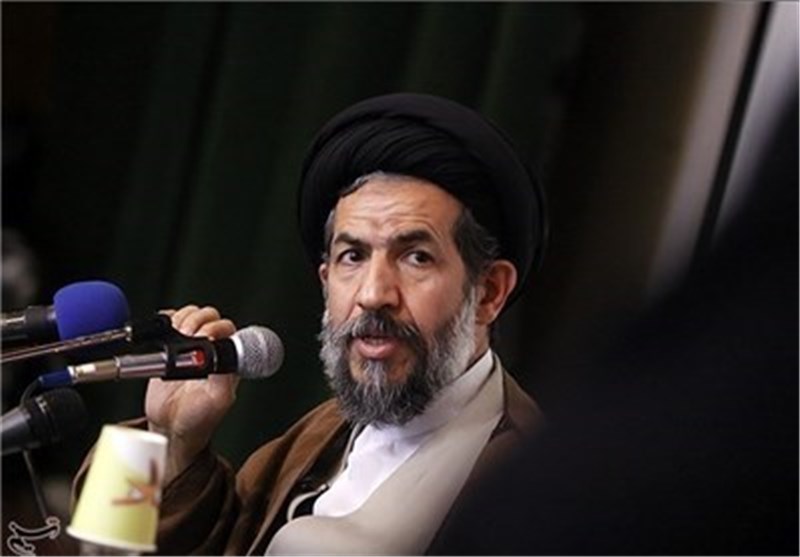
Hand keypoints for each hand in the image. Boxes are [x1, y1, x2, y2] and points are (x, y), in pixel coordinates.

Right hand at [145, 305, 236, 483]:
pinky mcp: (169, 348)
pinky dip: (167, 319)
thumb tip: (221, 355)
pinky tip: (165, 331)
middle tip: (189, 337)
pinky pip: (170, 321)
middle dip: (198, 322)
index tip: (206, 338)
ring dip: (183, 319)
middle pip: (209, 317)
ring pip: (191, 315)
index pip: (228, 329)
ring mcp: (189, 346)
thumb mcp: (218, 400)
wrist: (170, 428)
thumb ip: (224, 377)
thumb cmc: (199, 419)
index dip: (217, 328)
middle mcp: (211, 350)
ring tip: (177, 337)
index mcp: (228, 359)